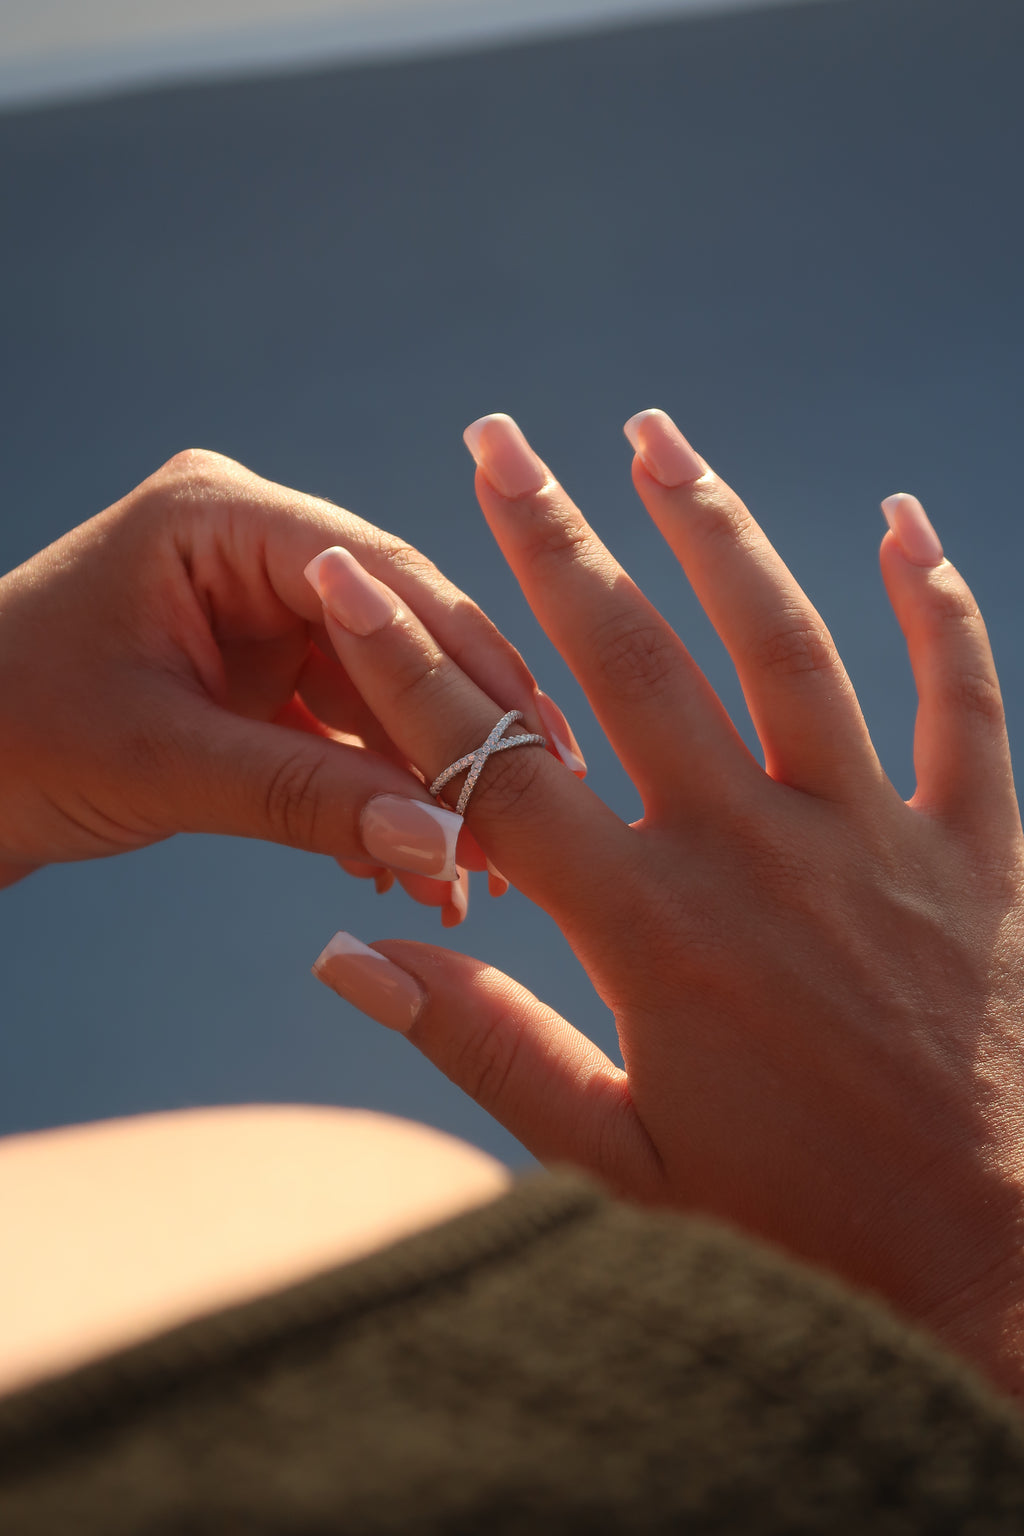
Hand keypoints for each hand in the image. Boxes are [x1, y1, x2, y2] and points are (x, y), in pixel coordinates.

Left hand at [0, 448, 572, 920]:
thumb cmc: (8, 734)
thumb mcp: (162, 762)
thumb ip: (308, 799)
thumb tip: (448, 848)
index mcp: (221, 515)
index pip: (379, 577)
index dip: (467, 666)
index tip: (541, 753)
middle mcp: (254, 547)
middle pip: (398, 633)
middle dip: (456, 736)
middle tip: (531, 824)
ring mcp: (260, 610)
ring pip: (383, 690)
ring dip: (425, 781)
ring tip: (477, 875)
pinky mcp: (259, 670)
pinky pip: (346, 726)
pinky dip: (377, 793)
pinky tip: (413, 865)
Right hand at [309, 410, 1023, 1399]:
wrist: (996, 1245)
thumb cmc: (794, 1208)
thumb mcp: (614, 1154)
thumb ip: (479, 1042)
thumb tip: (344, 954)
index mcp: (649, 925)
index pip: (496, 766)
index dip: (408, 666)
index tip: (350, 575)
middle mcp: (753, 850)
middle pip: (629, 661)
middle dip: (548, 541)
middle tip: (495, 440)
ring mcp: (873, 835)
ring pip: (783, 642)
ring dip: (712, 529)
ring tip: (654, 431)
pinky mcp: (976, 842)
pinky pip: (963, 698)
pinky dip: (938, 605)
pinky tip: (908, 519)